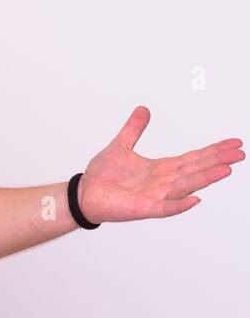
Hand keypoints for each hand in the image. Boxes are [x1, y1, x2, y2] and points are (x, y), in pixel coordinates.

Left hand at [77, 105, 243, 222]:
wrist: (84, 194)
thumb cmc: (103, 176)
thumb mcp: (120, 146)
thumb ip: (134, 129)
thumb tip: (143, 109)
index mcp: (161, 168)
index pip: (193, 157)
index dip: (213, 150)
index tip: (234, 143)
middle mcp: (163, 182)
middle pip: (195, 169)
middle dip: (217, 161)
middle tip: (240, 154)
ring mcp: (155, 196)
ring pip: (185, 186)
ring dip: (205, 179)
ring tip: (225, 170)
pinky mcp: (143, 208)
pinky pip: (164, 208)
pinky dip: (179, 205)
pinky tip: (195, 200)